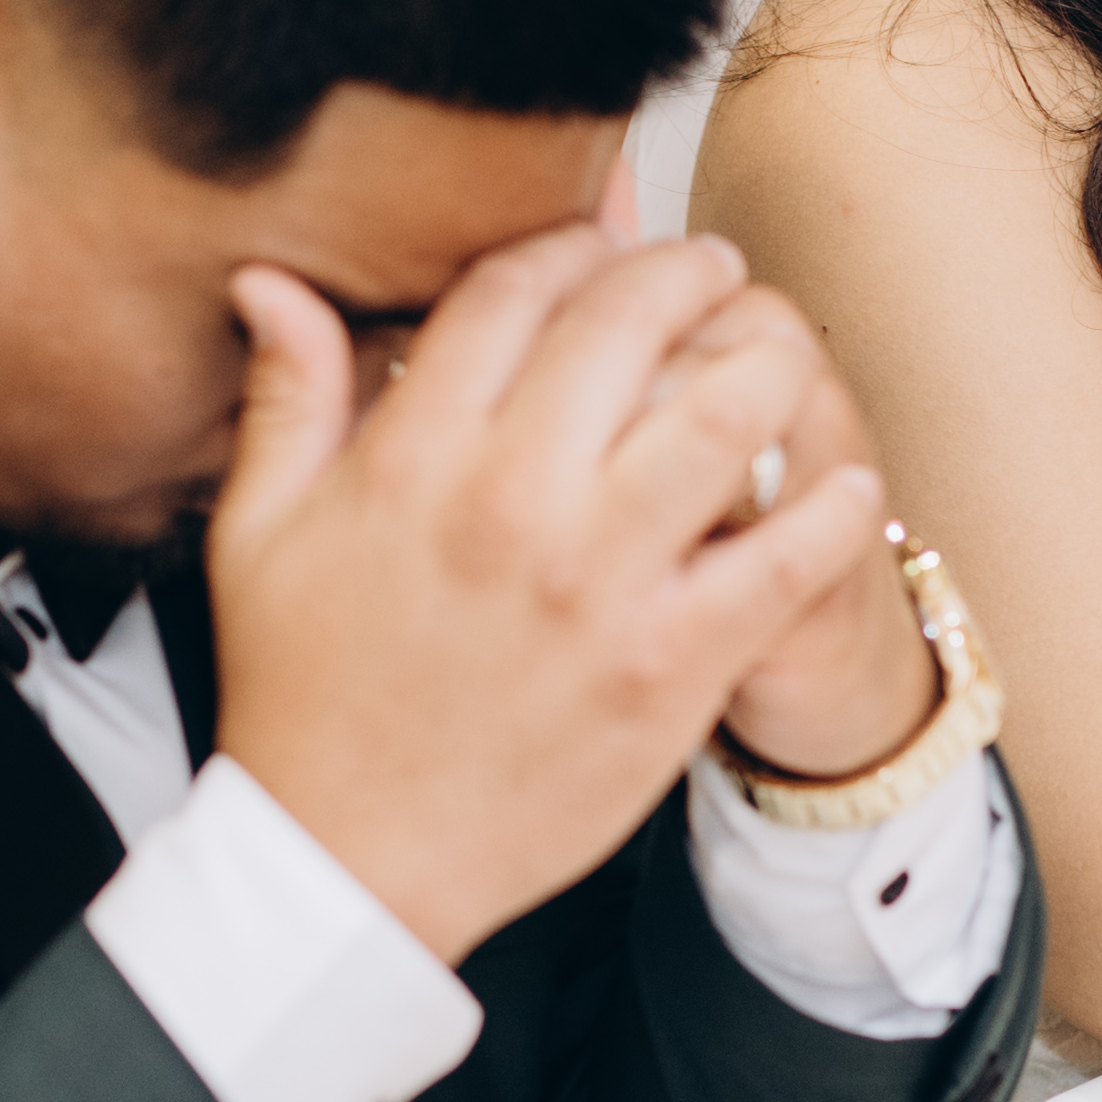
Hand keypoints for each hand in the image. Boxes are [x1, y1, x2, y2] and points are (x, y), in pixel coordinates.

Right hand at [208, 227, 903, 959]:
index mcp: (410, 456)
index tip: (605, 241)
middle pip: (633, 322)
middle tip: (714, 270)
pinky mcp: (670, 667)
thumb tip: (271, 279)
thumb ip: (285, 393)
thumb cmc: (303, 693)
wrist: (349, 860)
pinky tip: (843, 483)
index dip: (574, 242)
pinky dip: (832, 504)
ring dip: (769, 360)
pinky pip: (786, 555)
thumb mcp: (258, 532)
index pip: (516, 288)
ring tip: (776, 353)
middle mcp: (511, 502)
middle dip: (688, 272)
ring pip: (727, 412)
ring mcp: (599, 584)